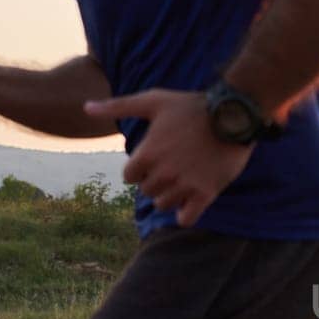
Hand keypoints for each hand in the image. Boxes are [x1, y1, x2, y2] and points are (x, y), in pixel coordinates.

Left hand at [86, 90, 254, 227]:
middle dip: (154, 182)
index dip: (139, 169)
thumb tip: (86, 108)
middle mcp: (163, 173)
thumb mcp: (152, 100)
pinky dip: (185, 215)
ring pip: (164, 205)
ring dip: (169, 197)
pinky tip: (189, 204)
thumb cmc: (190, 106)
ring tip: (181, 182)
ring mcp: (185, 185)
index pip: (129, 177)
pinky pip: (187, 218)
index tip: (154, 159)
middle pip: (147, 192)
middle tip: (170, 168)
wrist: (233, 114)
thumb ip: (117, 106)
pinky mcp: (206, 193)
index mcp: (147, 154)